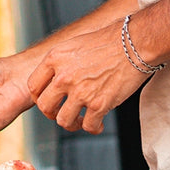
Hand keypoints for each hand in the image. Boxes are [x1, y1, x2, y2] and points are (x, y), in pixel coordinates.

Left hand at [26, 22, 145, 133]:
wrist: (135, 42)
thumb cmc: (110, 41)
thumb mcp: (75, 45)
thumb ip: (61, 63)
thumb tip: (55, 81)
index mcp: (55, 58)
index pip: (33, 86)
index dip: (39, 97)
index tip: (49, 100)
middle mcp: (64, 76)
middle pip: (45, 106)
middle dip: (52, 114)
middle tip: (61, 113)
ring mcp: (80, 91)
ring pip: (63, 121)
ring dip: (72, 124)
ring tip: (81, 121)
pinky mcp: (99, 104)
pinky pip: (89, 126)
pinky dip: (94, 128)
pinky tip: (98, 123)